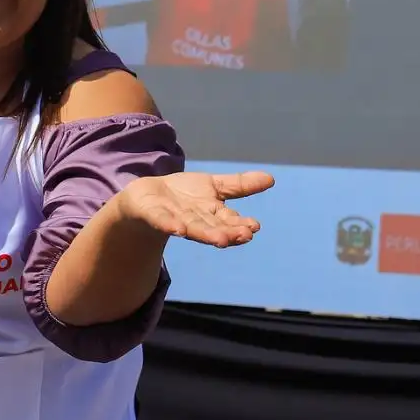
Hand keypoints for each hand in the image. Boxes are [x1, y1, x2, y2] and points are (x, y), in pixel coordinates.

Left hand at [113, 171, 271, 247]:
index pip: (229, 220)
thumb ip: (240, 185)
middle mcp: (197, 221)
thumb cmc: (185, 195)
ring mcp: (176, 220)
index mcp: (212, 214)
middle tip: (244, 236)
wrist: (148, 196)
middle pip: (214, 228)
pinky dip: (170, 225)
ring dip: (206, 234)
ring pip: (193, 228)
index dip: (241, 225)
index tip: (254, 227)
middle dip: (228, 233)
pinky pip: (163, 221)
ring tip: (220, 240)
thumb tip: (272, 179)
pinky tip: (177, 229)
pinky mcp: (155, 215)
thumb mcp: (214, 186)